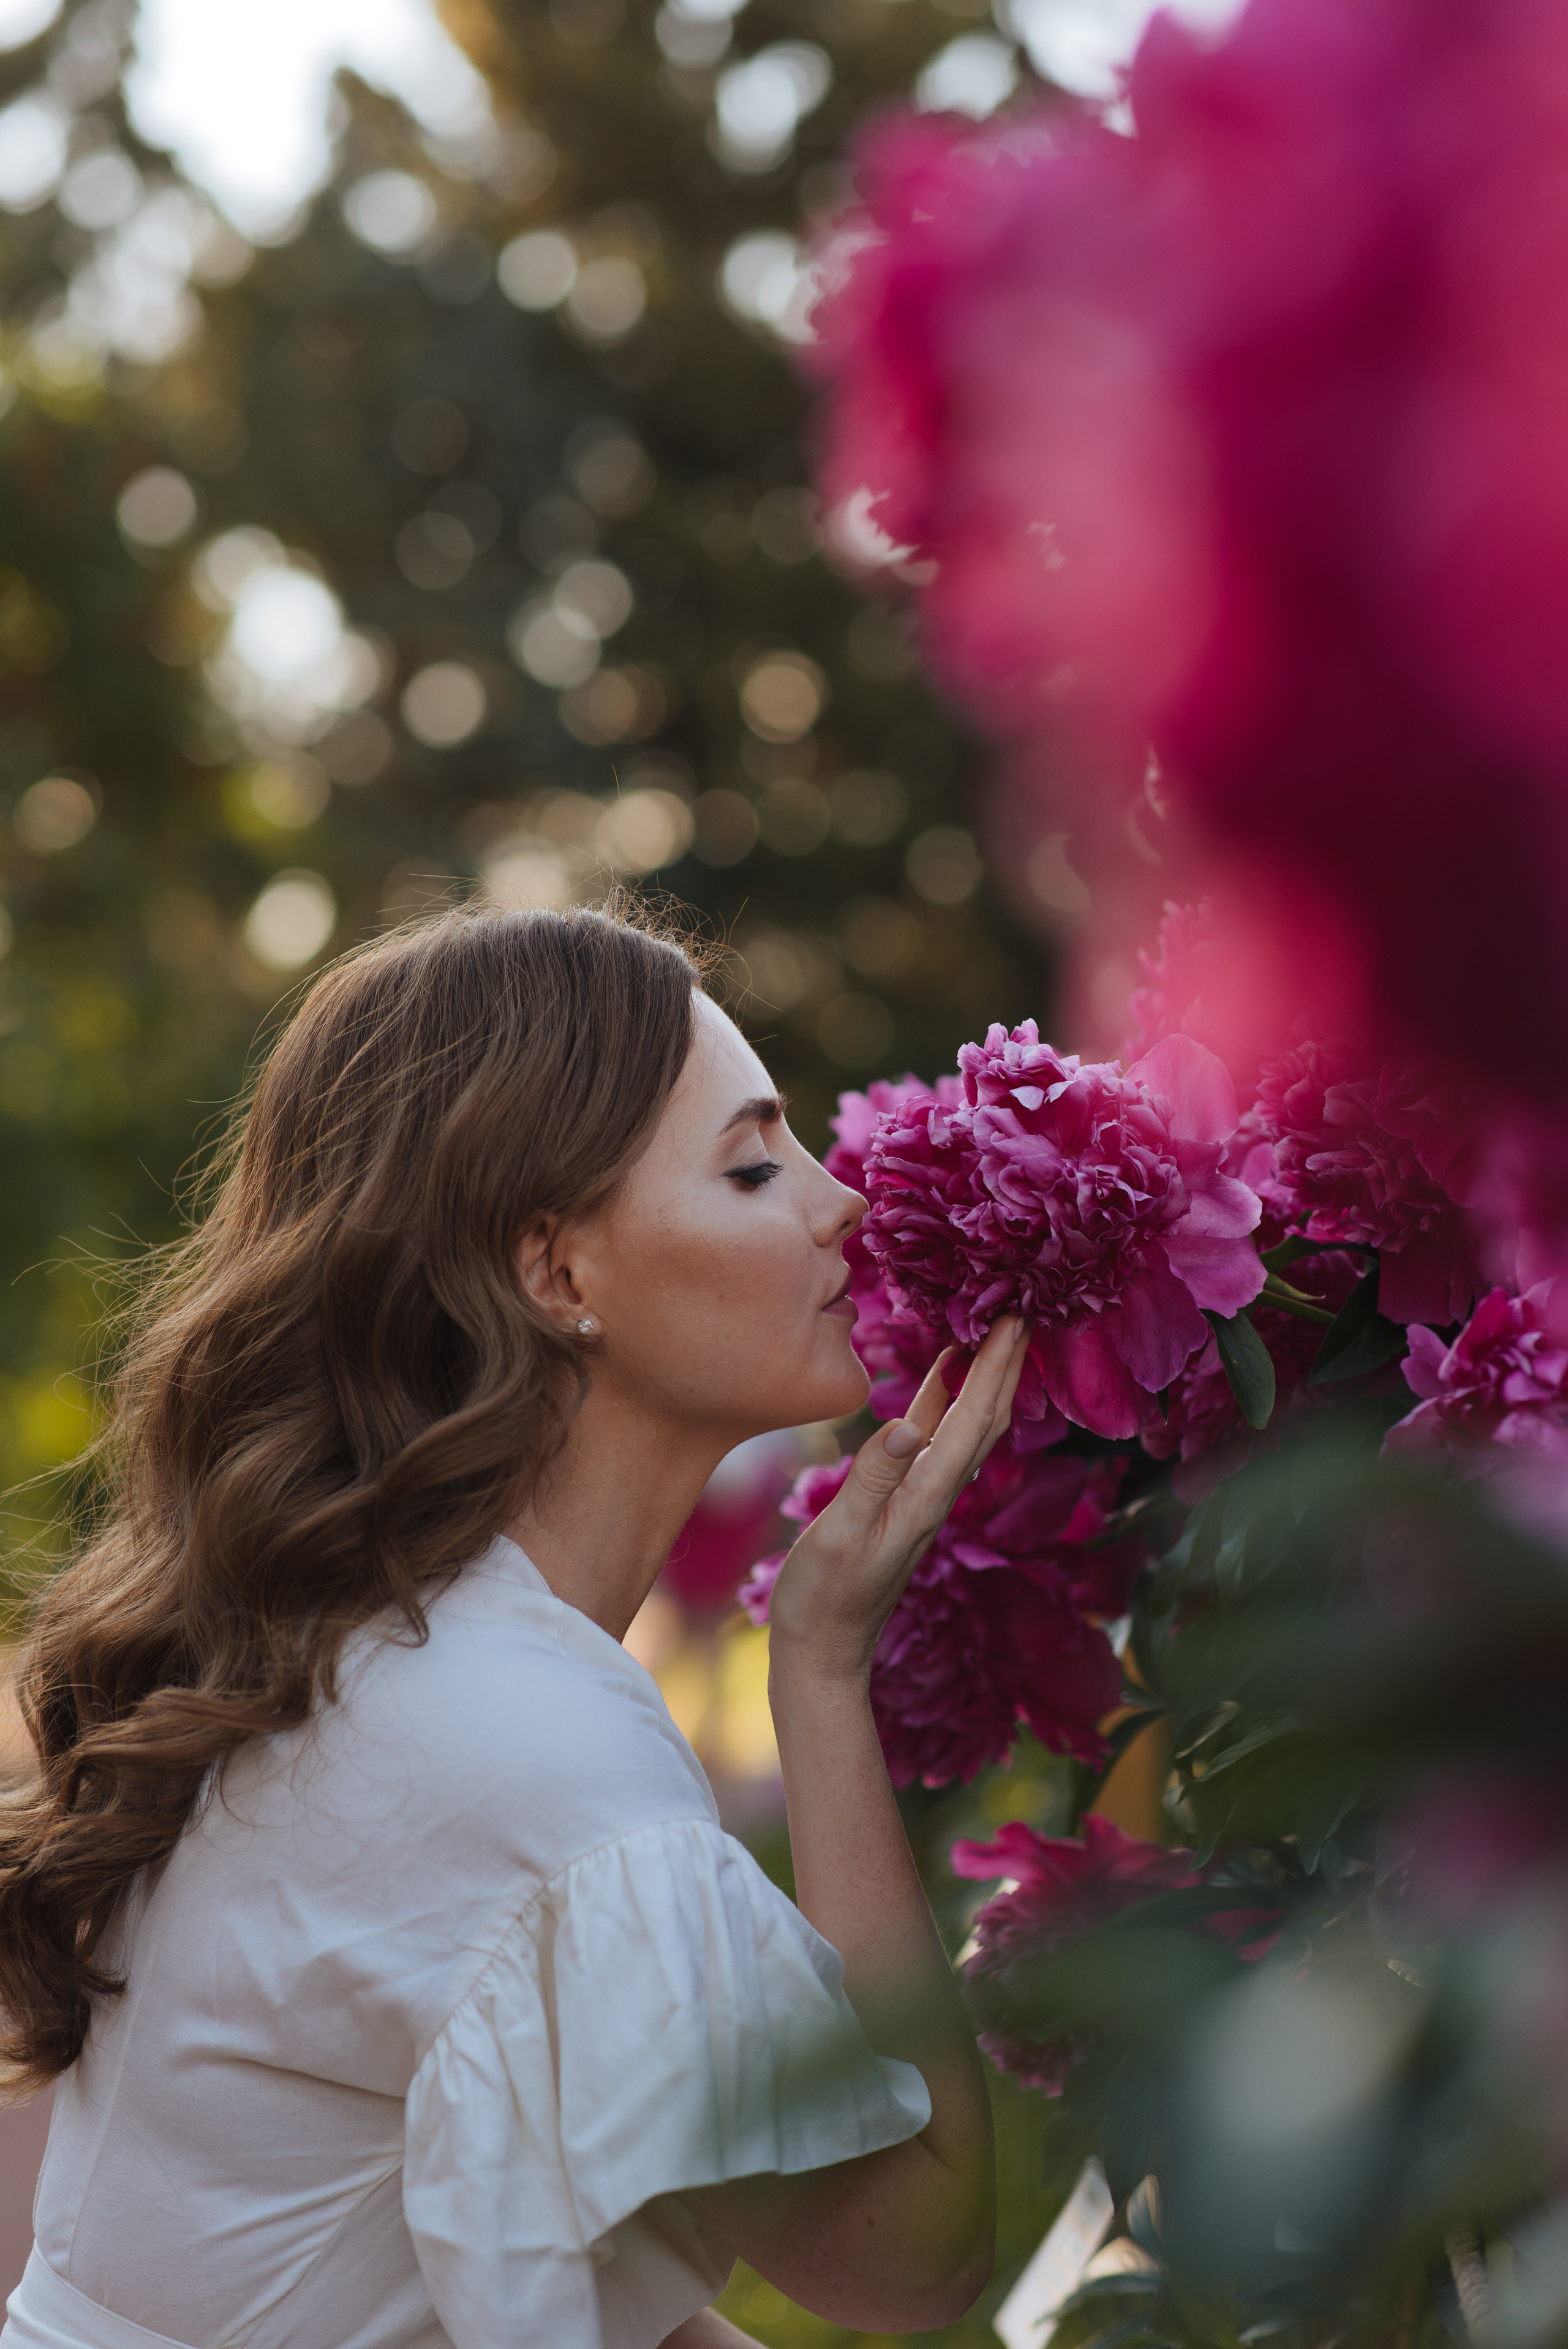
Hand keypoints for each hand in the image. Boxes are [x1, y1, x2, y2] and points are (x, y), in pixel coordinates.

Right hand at [766, 1317, 1029, 1685]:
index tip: (1017, 1320)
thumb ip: (874, 1478)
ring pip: (965, 1424)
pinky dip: (943, 1397)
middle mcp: (935, 1492)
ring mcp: (921, 1495)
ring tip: (992, 1328)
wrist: (822, 1649)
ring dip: (982, 1376)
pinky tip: (942, 1371)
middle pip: (984, 1417)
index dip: (996, 1368)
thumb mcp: (842, 1535)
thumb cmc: (824, 1598)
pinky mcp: (901, 1498)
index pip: (973, 1420)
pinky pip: (934, 1436)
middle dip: (1006, 1364)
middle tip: (1022, 1310)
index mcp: (926, 1496)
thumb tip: (910, 1424)